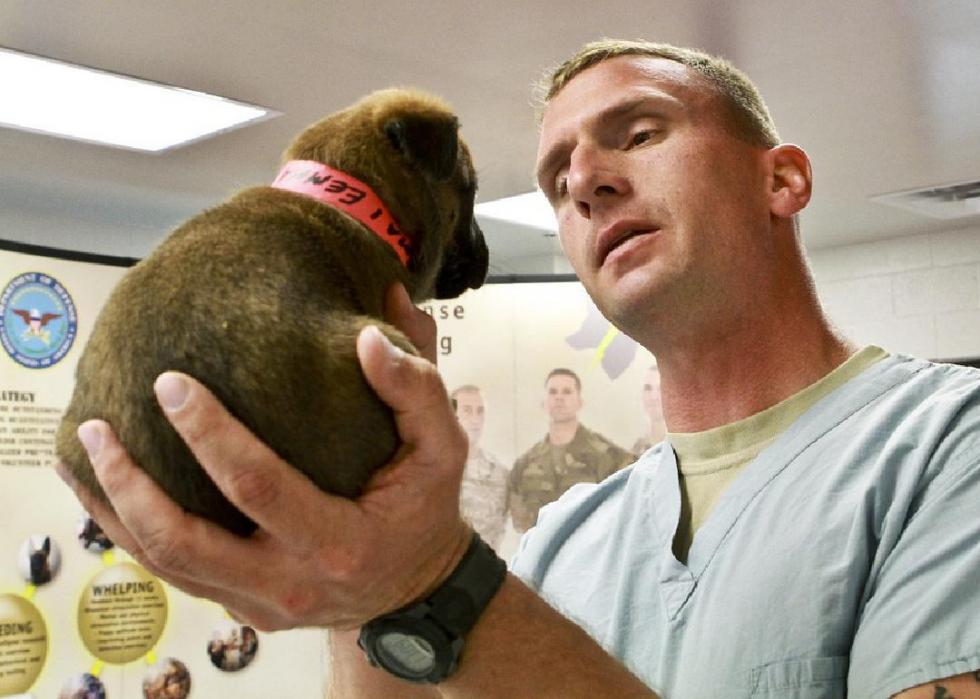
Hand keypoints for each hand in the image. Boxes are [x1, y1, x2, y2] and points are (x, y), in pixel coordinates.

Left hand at [57, 283, 470, 630]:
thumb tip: (371, 330)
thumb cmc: (424, 511)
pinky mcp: (241, 606)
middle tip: (98, 427)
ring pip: (165, 566)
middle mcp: (290, 582)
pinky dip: (131, 532)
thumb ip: (416, 387)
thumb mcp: (442, 448)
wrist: (417, 588)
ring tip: (82, 454)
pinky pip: (173, 574)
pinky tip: (107, 492)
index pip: (258, 487)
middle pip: (185, 543)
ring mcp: (258, 602)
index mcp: (339, 541)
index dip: (210, 435)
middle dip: (131, 484)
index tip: (172, 384)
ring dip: (114, 510)